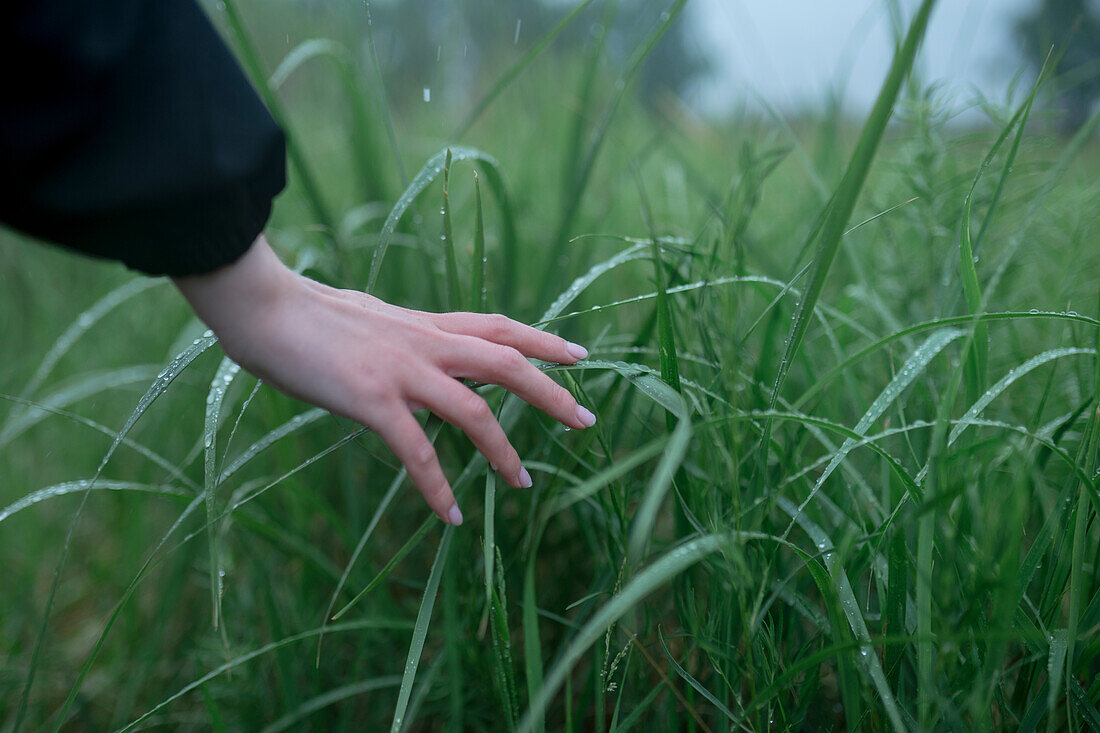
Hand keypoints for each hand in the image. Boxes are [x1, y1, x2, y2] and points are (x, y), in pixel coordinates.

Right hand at [172, 236, 594, 524]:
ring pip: (474, 411)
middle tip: (585, 420)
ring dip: (504, 450)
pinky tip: (451, 516)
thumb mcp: (367, 319)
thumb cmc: (304, 314)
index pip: (497, 327)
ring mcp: (401, 371)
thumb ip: (396, 337)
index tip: (578, 355)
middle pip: (506, 362)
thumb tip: (404, 350)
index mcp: (424, 325)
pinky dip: (438, 487)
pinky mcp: (372, 400)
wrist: (262, 306)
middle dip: (551, 392)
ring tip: (523, 482)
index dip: (542, 340)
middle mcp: (424, 343)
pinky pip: (417, 451)